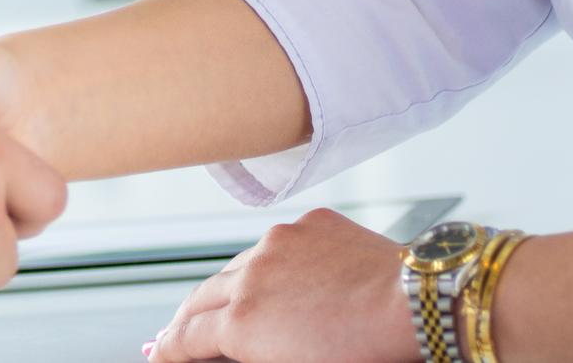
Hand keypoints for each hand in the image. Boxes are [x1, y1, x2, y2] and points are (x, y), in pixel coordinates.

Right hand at [147, 209, 416, 362]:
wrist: (416, 304)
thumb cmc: (365, 353)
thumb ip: (243, 353)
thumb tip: (208, 348)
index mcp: (243, 322)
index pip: (185, 338)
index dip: (168, 350)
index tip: (157, 354)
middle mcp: (251, 275)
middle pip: (199, 299)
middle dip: (185, 321)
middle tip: (175, 335)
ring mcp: (279, 243)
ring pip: (236, 268)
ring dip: (228, 290)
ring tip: (229, 307)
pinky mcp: (310, 223)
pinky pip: (279, 245)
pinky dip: (274, 264)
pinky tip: (285, 279)